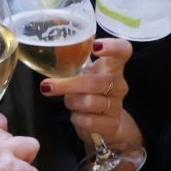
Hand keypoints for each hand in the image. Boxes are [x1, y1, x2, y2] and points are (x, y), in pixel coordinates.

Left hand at [42, 38, 142, 152]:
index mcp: (112, 66)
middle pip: (97, 82)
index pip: (123, 50)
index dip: (113, 47)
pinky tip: (76, 115)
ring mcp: (117, 105)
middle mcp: (118, 84)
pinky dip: (76, 118)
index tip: (95, 46)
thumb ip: (73, 61)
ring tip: (69, 101)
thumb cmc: (89, 92)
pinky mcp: (112, 124)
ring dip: (72, 102)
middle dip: (69, 85)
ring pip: (90, 102)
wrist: (102, 123)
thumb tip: (51, 49)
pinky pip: (89, 121)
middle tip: (47, 86)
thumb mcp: (83, 73)